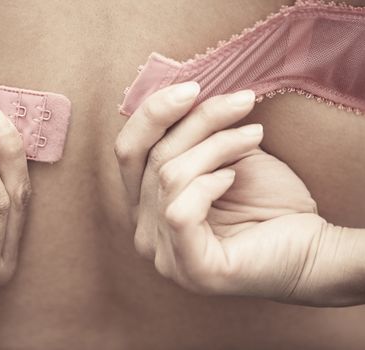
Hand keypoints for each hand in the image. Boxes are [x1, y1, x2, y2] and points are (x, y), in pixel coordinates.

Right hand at [114, 82, 344, 304]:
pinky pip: (179, 210)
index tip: (192, 88)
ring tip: (254, 135)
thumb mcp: (220, 154)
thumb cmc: (267, 200)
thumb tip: (182, 90)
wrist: (312, 245)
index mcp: (146, 205)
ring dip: (217, 146)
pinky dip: (208, 185)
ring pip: (169, 175)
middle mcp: (145, 231)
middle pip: (147, 157)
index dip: (151, 114)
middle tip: (240, 101)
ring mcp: (164, 255)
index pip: (128, 150)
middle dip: (195, 121)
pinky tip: (233, 179)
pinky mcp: (191, 269)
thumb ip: (190, 133)